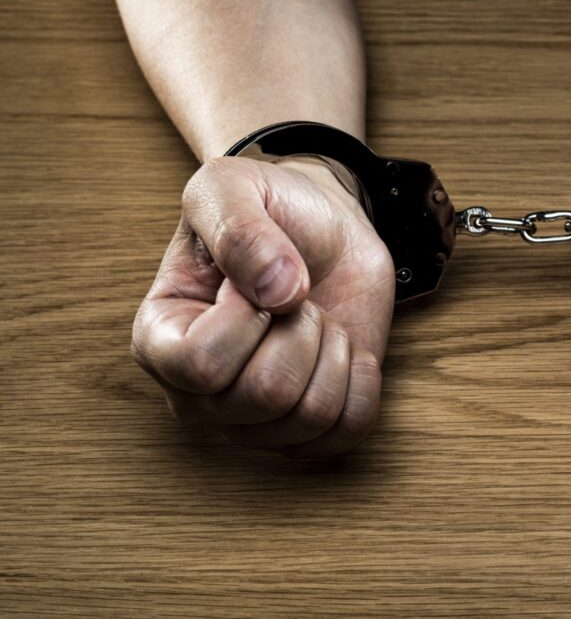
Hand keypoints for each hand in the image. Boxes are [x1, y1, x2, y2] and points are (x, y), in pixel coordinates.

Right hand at [132, 155, 394, 456]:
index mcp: (159, 341)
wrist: (322, 228)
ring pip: (312, 416)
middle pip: (266, 395)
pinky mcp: (308, 431)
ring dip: (332, 351)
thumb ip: (239, 228)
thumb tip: (278, 291)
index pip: (202, 365)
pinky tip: (346, 348)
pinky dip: (362, 381)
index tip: (254, 280)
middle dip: (302, 329)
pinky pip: (348, 430)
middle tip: (295, 297)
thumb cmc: (268, 210)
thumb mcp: (233, 188)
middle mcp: (198, 396)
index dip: (247, 316)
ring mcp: (253, 421)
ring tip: (315, 319)